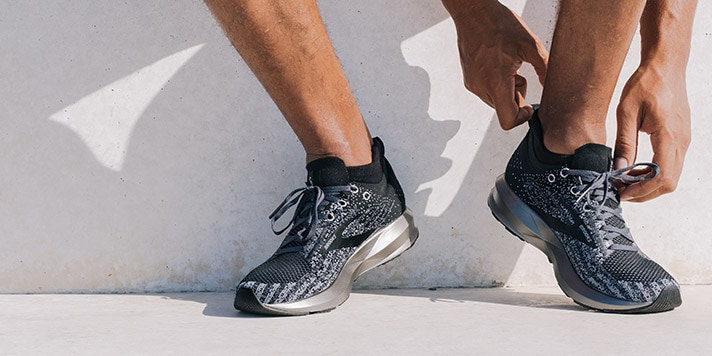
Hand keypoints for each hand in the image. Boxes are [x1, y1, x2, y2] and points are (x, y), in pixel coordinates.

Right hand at [444, 1, 547, 129]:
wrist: (473, 12)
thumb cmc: (499, 24)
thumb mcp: (530, 44)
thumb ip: (545, 68)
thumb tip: (554, 86)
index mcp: (496, 82)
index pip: (508, 119)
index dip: (522, 118)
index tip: (530, 108)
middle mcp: (481, 87)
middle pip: (503, 109)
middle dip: (516, 96)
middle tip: (520, 73)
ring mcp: (472, 84)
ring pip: (496, 100)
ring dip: (507, 89)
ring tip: (509, 65)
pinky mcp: (469, 79)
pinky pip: (486, 91)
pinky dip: (496, 83)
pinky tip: (499, 63)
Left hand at [614, 65, 690, 201]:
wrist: (665, 65)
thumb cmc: (646, 84)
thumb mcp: (626, 113)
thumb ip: (624, 143)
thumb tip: (619, 169)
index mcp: (669, 136)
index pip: (662, 177)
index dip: (642, 190)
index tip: (622, 193)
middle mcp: (682, 141)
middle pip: (669, 183)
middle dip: (644, 192)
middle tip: (621, 190)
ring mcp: (684, 140)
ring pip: (671, 175)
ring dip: (649, 184)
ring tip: (624, 180)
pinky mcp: (681, 138)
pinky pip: (671, 164)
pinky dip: (654, 173)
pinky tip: (635, 168)